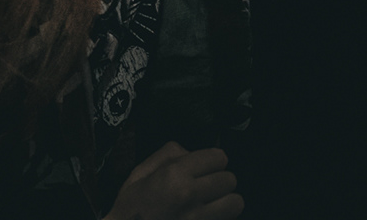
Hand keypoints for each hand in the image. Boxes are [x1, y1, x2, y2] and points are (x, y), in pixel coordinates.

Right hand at [106, 142, 241, 219]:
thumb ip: (170, 154)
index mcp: (175, 176)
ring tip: (210, 204)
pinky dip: (220, 218)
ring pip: (235, 203)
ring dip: (225, 202)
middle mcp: (190, 197)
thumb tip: (195, 153)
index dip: (212, 160)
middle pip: (230, 180)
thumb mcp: (140, 173)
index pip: (219, 158)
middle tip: (205, 187)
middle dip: (219, 181)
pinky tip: (205, 216)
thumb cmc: (131, 209)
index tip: (206, 167)